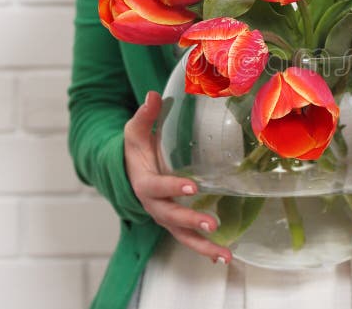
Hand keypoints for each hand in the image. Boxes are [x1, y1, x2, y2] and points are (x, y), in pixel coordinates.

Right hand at [124, 91, 231, 263]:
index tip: (191, 186)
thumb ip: (145, 116)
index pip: (157, 186)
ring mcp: (165, 217)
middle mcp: (154, 205)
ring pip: (182, 235)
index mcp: (144, 182)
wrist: (126, 173)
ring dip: (202, 246)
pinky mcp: (175, 223)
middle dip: (192, 220)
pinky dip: (205, 249)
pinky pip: (189, 238)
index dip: (172, 186)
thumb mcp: (135, 132)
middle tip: (213, 223)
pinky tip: (224, 257)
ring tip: (225, 254)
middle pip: (171, 216)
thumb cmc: (134, 150)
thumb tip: (153, 95)